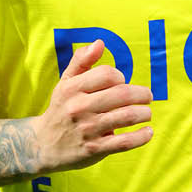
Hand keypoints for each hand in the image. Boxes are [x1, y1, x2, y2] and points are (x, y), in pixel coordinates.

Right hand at [35, 40, 152, 171]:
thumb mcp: (65, 83)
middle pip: (122, 94)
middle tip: (147, 96)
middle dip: (142, 94)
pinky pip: (125, 142)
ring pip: (127, 116)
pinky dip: (142, 136)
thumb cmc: (61, 109)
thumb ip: (81, 61)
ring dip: (144, 113)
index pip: (107, 74)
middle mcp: (79, 108)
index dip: (120, 76)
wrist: (43, 145)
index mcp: (72, 88)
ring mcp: (88, 129)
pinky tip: (148, 131)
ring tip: (146, 113)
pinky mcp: (95, 149)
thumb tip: (100, 43)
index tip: (122, 83)